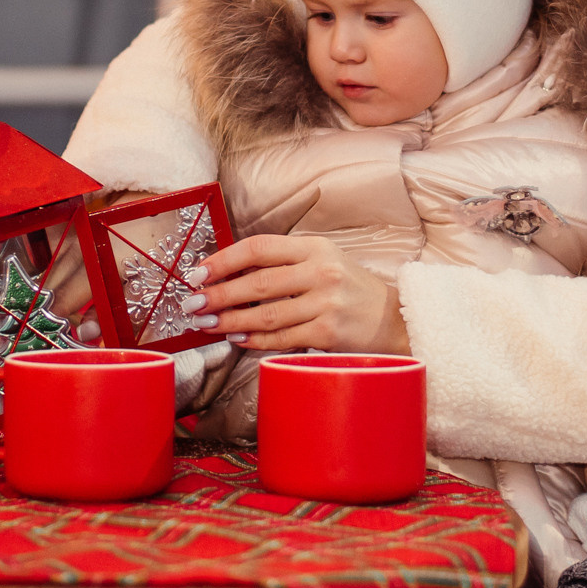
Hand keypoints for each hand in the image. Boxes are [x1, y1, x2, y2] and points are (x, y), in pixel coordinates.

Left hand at [184, 234, 411, 353]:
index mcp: (315, 247)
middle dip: (217, 294)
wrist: (395, 319)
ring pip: (264, 314)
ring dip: (228, 321)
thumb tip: (227, 273)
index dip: (223, 260)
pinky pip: (280, 338)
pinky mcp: (329, 332)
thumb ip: (283, 263)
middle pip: (256, 282)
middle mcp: (321, 271)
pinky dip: (253, 340)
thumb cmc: (350, 290)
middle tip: (191, 304)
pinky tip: (236, 339)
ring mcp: (326, 303)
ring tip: (205, 324)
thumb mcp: (323, 262)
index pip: (259, 247)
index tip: (197, 273)